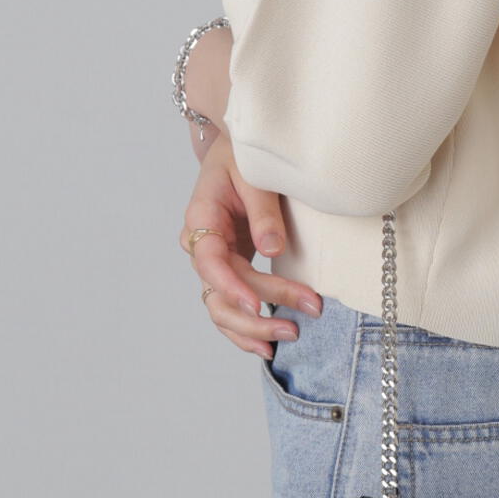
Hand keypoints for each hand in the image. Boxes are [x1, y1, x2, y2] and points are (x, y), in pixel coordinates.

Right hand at [180, 126, 322, 359]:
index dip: (231, 285)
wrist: (236, 150)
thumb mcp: (255, 175)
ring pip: (220, 308)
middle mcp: (201, 245)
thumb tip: (273, 248)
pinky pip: (230, 306)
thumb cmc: (245, 156)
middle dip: (257, 313)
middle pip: (219, 292)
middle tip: (297, 325)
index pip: (210, 260)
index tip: (257, 303)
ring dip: (252, 329)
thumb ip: (263, 212)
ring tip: (289, 337)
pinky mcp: (230, 269)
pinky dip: (246, 329)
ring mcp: (213, 261)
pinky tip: (268, 347)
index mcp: (202, 217)